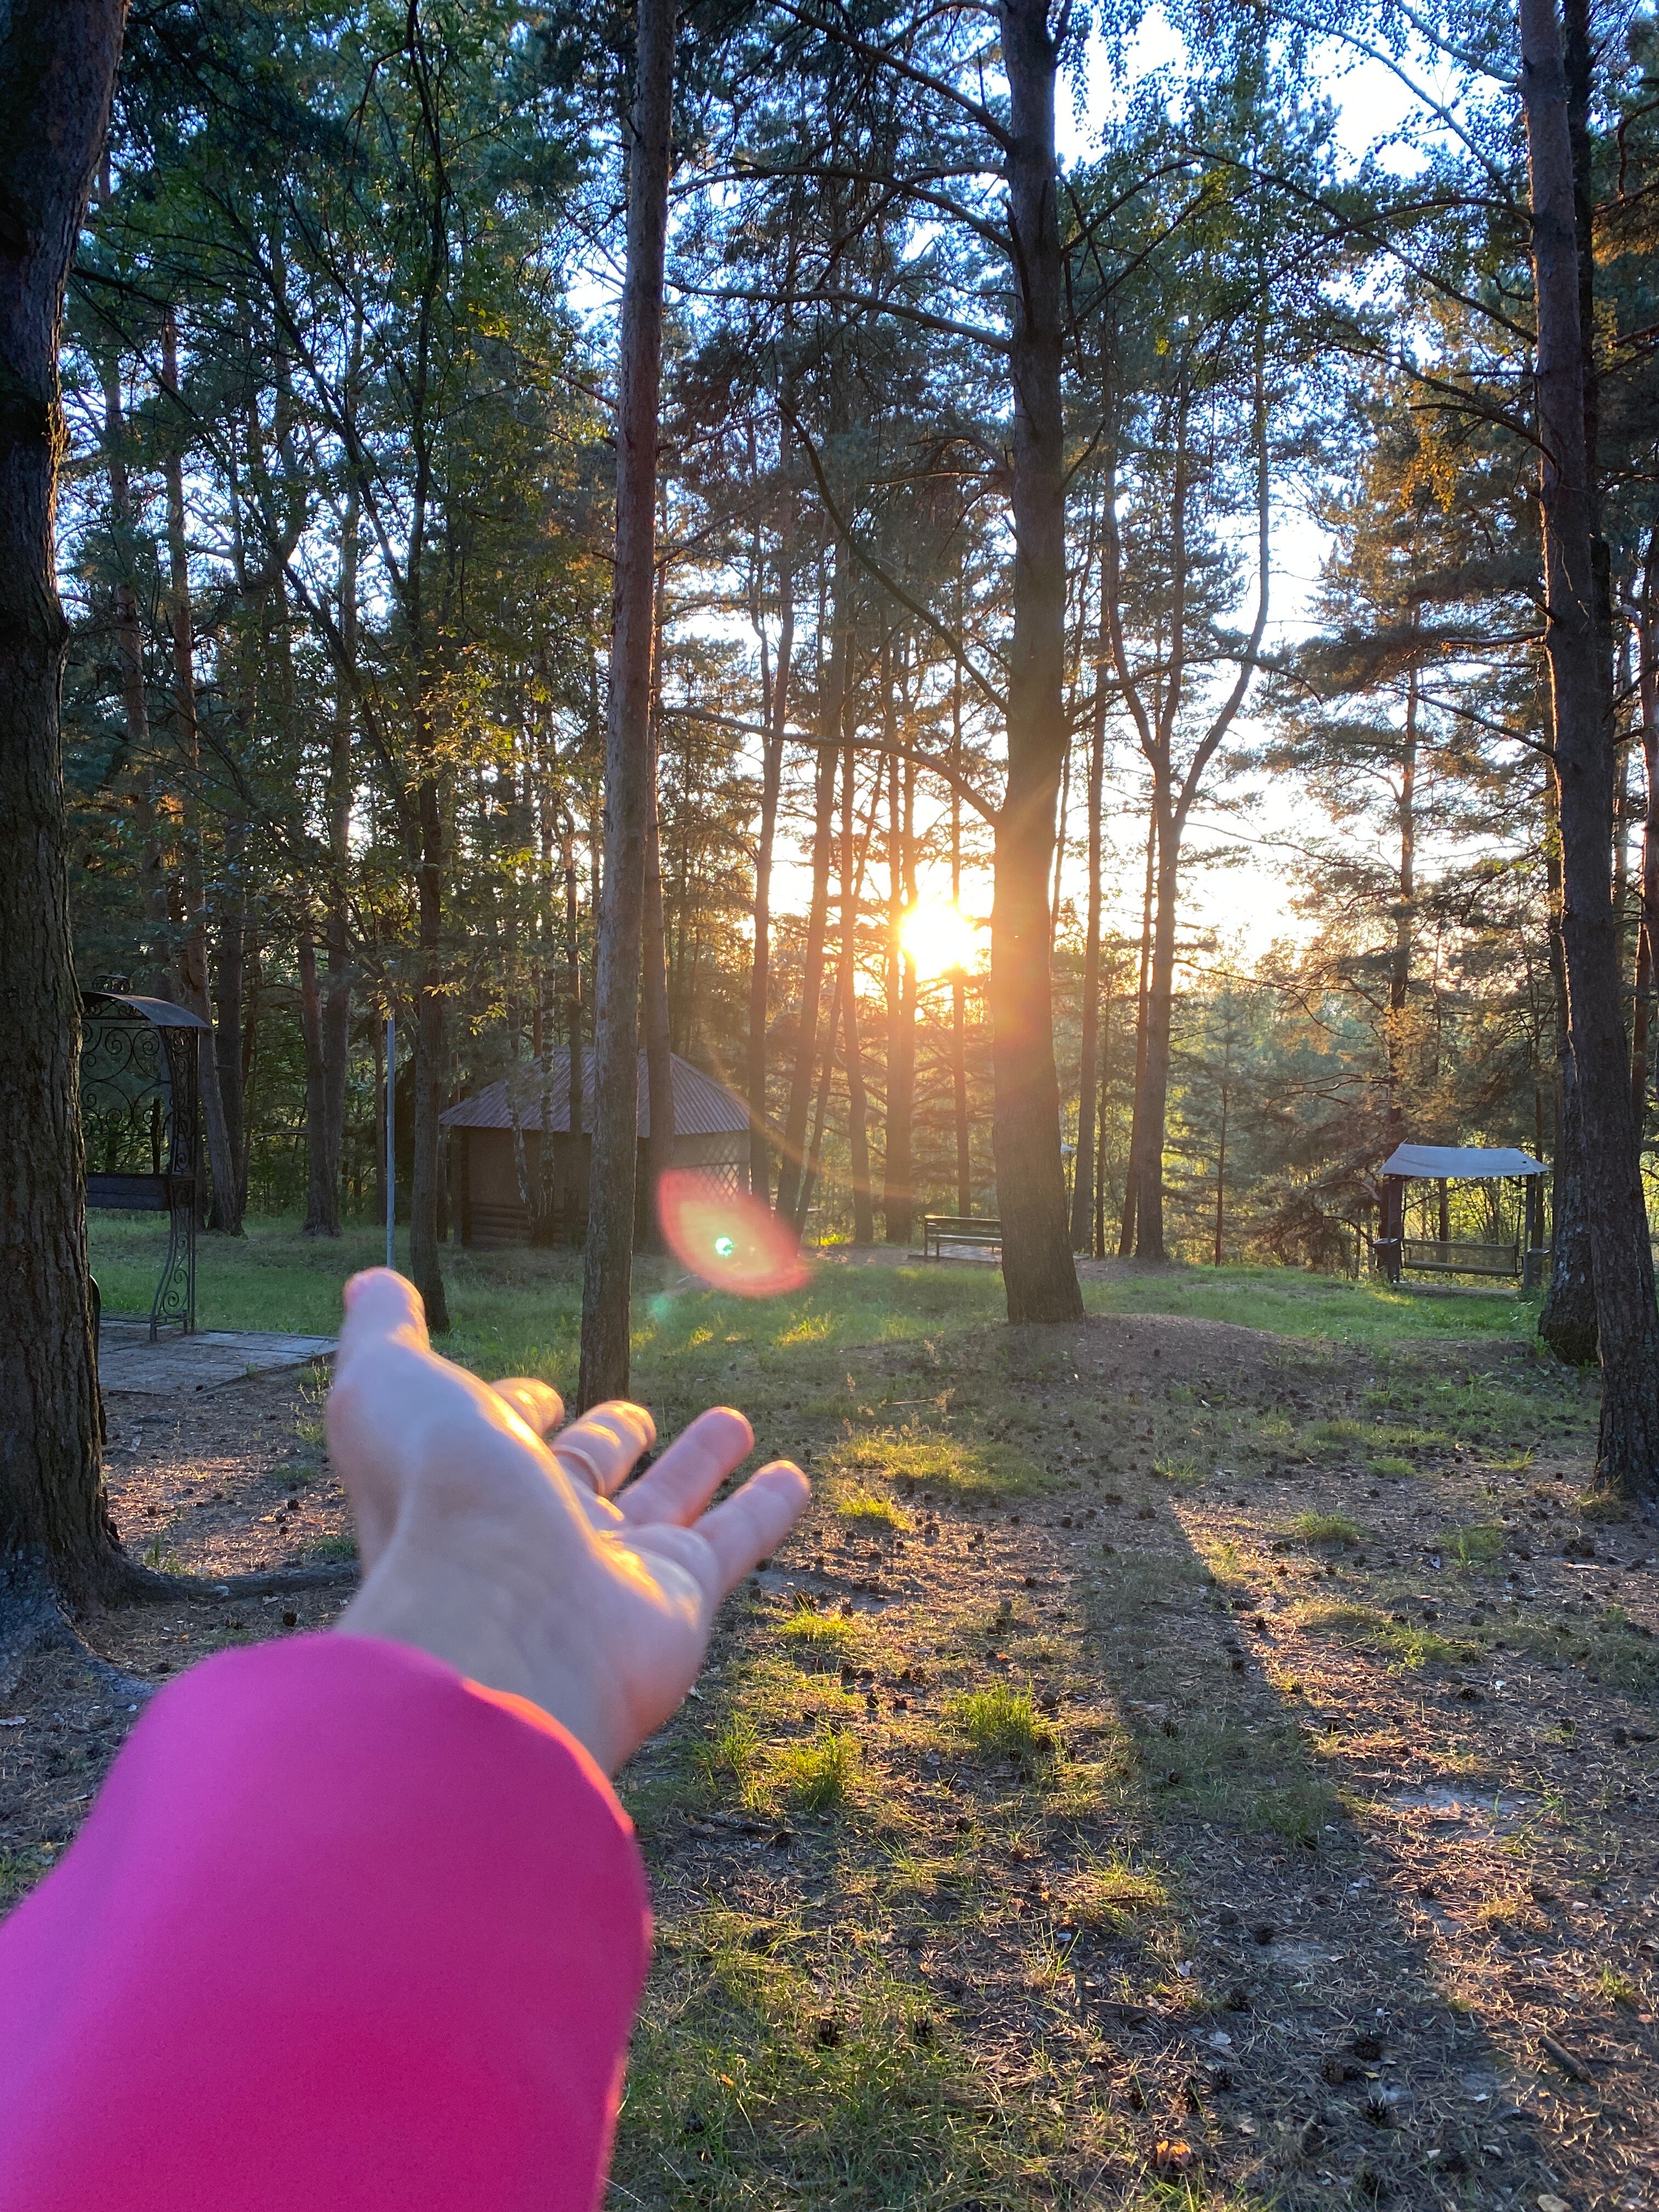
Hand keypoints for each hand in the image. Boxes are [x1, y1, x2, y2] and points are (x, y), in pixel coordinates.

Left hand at [325, 1269, 807, 1771]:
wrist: (503, 1616)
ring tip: (734, 1422)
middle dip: (606, 1440)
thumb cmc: (434, 1496)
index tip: (533, 1394)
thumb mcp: (387, 1385)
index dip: (511, 1411)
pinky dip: (764, 1509)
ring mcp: (609, 1569)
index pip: (494, 1441)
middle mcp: (535, 1533)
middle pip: (581, 1476)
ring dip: (696, 1462)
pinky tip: (794, 1478)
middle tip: (631, 1416)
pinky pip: (732, 1543)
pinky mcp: (679, 1596)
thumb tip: (371, 1283)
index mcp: (464, 1483)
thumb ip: (383, 1334)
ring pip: (664, 1502)